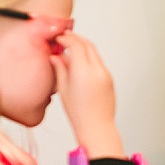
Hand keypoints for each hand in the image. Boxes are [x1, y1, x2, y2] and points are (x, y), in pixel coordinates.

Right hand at [48, 31, 119, 153]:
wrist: (97, 126)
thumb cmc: (79, 113)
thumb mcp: (63, 89)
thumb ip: (60, 69)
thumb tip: (55, 56)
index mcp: (84, 72)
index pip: (76, 45)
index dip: (66, 38)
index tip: (58, 38)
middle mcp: (97, 70)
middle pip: (87, 44)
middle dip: (75, 38)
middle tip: (64, 38)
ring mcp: (106, 73)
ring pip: (94, 52)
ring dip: (83, 46)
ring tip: (70, 48)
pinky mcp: (109, 78)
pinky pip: (99, 61)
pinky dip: (89, 56)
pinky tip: (79, 62)